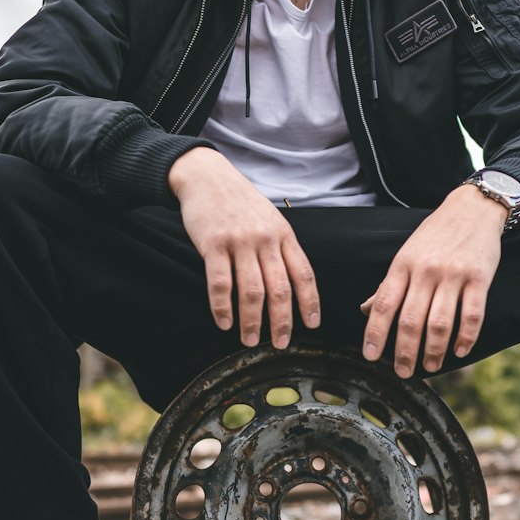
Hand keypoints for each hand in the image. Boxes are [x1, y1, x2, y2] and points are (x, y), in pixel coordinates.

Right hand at [169, 148, 320, 346]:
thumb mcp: (270, 219)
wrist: (207, 176)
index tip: (312, 325)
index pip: (304, 274)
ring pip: (251, 291)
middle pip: (280, 288)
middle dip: (282, 321)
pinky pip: (220, 283)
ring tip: (249, 341)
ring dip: (252, 321)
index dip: (310, 302)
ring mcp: (239, 242)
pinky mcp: (213, 244)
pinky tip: (224, 323)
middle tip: (280, 344)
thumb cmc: (240, 202)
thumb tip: (293, 284)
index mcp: (284, 234)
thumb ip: (281, 247)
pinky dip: (222, 307)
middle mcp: (265, 239)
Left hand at [360, 185, 505, 376]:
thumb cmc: (435, 234)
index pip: (384, 304)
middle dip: (404, 351)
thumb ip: (389, 284)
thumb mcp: (406, 253)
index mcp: (403, 265)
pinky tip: (459, 351)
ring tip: (429, 366)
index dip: (375, 333)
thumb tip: (366, 310)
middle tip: (402, 372)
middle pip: (411, 319)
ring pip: (440, 322)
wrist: (472, 208)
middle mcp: (426, 270)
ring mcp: (453, 274)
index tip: (371, 356)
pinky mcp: (480, 277)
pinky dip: (466, 337)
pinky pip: (472, 314)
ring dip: (434, 350)